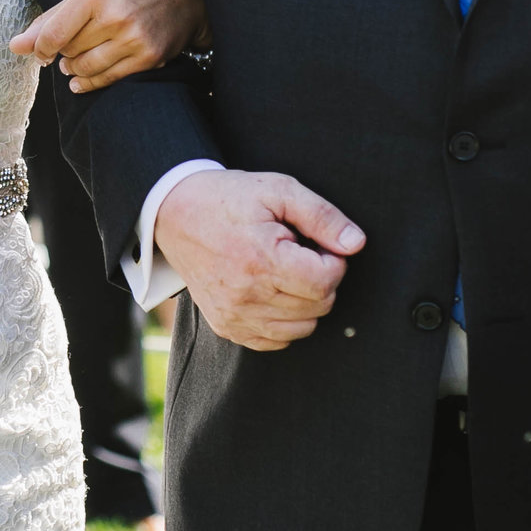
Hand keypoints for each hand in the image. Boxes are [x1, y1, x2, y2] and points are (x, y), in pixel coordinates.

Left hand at [11, 0, 207, 91]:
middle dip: (63, 53)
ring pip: (86, 68)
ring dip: (74, 70)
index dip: (41, 48)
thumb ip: (52, 18)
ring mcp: (134, 39)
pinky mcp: (149, 58)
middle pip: (69, 50)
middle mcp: (115, 16)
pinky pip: (108, 79)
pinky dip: (90, 83)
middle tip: (68, 49)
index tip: (41, 52)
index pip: (54, 33)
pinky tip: (82, 81)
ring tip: (73, 64)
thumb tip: (15, 46)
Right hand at [153, 169, 362, 349]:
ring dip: (305, 302)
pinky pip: (276, 341)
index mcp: (261, 260)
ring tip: (285, 271)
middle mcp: (246, 295)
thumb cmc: (229, 198)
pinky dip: (285, 321)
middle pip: (319, 306)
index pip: (326, 281)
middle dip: (320, 279)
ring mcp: (234, 316)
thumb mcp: (279, 190)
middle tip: (299, 253)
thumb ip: (322, 216)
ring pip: (302, 328)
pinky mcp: (226, 326)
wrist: (175, 213)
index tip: (316, 244)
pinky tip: (273, 292)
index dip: (333, 261)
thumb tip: (355, 244)